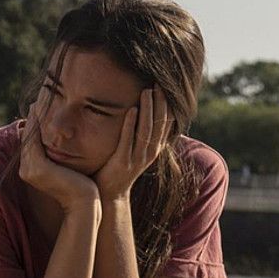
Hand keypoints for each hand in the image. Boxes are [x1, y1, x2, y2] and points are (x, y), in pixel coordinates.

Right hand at [20, 89, 98, 211]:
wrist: (85, 203)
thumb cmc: (81, 186)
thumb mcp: (67, 167)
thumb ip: (59, 156)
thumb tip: (63, 142)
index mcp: (30, 170)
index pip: (30, 142)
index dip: (34, 124)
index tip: (40, 108)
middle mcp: (26, 169)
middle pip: (27, 137)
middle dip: (33, 118)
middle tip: (39, 99)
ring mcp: (30, 169)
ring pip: (30, 136)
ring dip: (34, 118)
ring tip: (40, 101)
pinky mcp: (38, 167)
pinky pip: (35, 139)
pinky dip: (38, 124)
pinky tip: (43, 110)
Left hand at [94, 87, 170, 201]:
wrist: (110, 194)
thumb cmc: (119, 168)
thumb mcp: (135, 149)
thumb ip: (140, 134)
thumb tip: (141, 113)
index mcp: (154, 148)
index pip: (166, 123)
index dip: (167, 105)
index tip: (166, 87)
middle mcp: (150, 152)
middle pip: (159, 124)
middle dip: (160, 103)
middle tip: (158, 83)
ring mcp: (137, 158)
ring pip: (147, 130)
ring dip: (148, 110)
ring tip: (147, 92)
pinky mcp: (123, 162)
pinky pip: (128, 140)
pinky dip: (130, 125)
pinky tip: (131, 110)